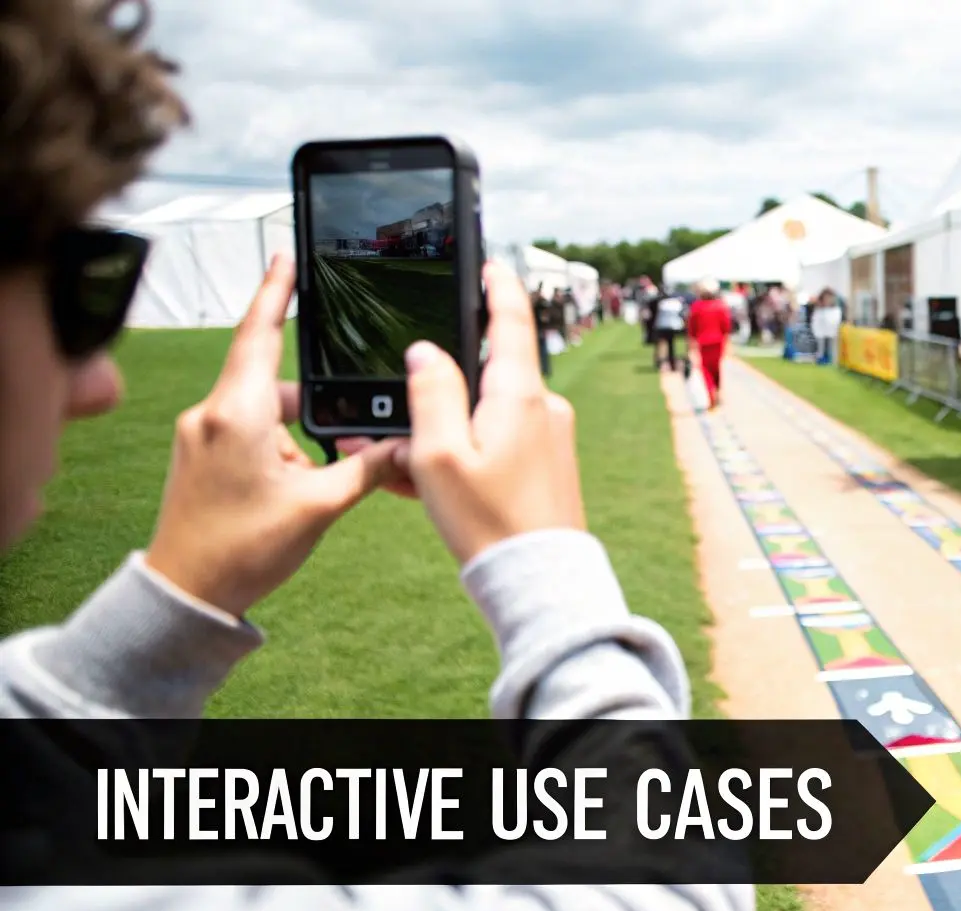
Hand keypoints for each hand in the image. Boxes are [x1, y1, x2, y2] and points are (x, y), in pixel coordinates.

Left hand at [144, 255, 404, 617]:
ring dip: (296, 441)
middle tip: (331, 452)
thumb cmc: (243, 550)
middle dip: (312, 411)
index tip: (285, 256)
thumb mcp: (320, 506)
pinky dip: (277, 454)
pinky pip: (247, 434)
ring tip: (305, 492)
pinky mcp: (197, 455)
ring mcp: (199, 434)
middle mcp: (210, 414)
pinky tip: (288, 494)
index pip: (259, 334)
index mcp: (237, 413)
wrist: (187, 594)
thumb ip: (366, 467)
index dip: (276, 291)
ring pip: (264, 414)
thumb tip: (403, 444)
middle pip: (276, 384)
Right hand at [391, 261, 584, 564]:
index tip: (486, 261)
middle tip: (395, 424)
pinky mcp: (549, 464)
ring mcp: (549, 437)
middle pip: (484, 373)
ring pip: (483, 415)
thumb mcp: (439, 455)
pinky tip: (427, 486)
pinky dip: (462, 455)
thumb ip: (430, 393)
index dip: (495, 284)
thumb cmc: (489, 522)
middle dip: (437, 390)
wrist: (539, 582)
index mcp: (520, 394)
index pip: (511, 318)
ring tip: (402, 470)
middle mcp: (543, 408)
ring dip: (441, 433)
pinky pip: (496, 444)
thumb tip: (425, 351)